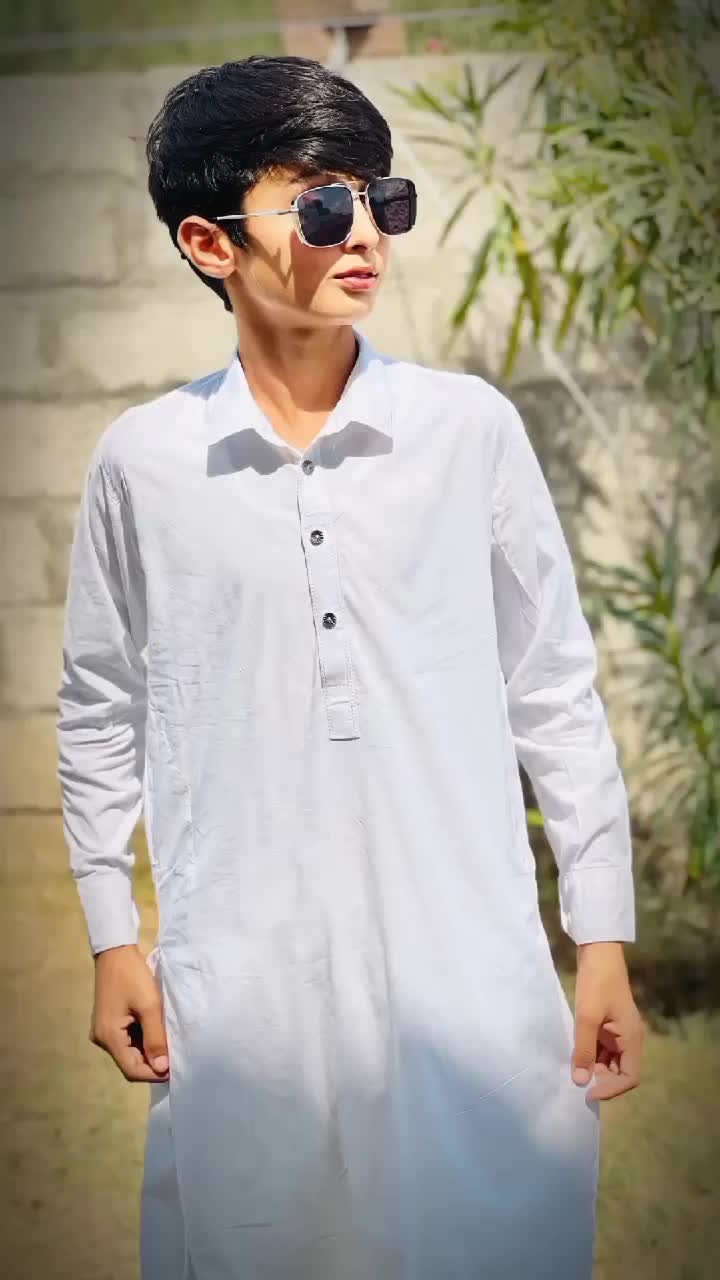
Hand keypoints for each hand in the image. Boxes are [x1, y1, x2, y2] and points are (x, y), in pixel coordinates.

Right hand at [90, 943, 169, 1082]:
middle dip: (152, 1062)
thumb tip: (161, 1068)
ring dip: (148, 1050)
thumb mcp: (150, 1006)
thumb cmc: (133, 976)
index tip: (174, 1070)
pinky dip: (142, 1039)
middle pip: (129, 1062)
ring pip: (129, 1051)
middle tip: (175, 1057)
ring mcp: (103, 1030)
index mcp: (109, 1036)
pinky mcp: (108, 1022)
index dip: (153, 1073)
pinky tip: (156, 1032)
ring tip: (168, 1044)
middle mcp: (102, 1038)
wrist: (116, 951)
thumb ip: (155, 1038)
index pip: (131, 1069)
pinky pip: (126, 1039)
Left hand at [571, 941, 645, 1101]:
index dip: (610, 1090)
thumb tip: (580, 1082)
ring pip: (609, 1061)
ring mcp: (619, 1031)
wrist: (598, 952)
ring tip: (572, 1067)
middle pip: (619, 1071)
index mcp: (632, 1038)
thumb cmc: (596, 983)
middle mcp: (629, 1038)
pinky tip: (574, 1052)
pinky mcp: (608, 1025)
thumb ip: (583, 1050)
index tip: (587, 1093)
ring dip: (593, 1066)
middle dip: (599, 1078)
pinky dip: (589, 1053)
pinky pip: (602, 1048)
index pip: (629, 1077)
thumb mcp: (587, 1017)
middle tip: (575, 1079)